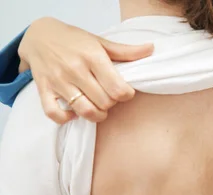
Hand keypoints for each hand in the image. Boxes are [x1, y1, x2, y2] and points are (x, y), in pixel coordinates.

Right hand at [19, 17, 154, 123]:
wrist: (38, 35)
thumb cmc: (74, 41)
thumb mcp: (100, 42)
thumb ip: (126, 51)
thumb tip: (150, 49)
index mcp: (92, 57)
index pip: (118, 89)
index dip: (126, 95)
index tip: (124, 91)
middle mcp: (75, 69)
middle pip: (104, 102)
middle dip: (112, 104)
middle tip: (110, 97)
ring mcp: (58, 81)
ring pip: (84, 111)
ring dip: (96, 115)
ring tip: (98, 108)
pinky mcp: (44, 90)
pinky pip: (54, 114)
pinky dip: (66, 118)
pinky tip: (74, 113)